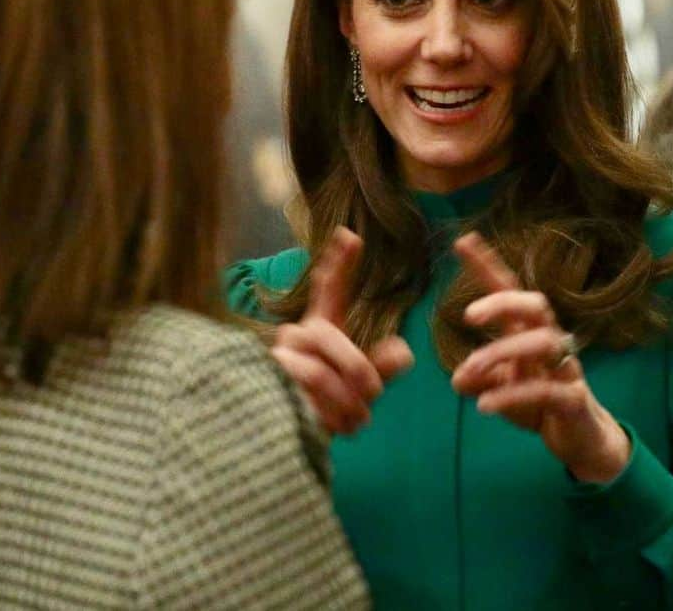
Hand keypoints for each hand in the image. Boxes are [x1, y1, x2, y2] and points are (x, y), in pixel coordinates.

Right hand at [272, 227, 412, 434]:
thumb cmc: (328, 406)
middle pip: (328, 336)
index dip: (340, 263)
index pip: (330, 290)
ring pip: (317, 371)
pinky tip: (335, 428)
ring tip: (355, 420)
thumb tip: (404, 353)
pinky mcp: (268, 381)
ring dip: (345, 402)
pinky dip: (329, 415)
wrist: (289, 438)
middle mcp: (296, 335)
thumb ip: (381, 366)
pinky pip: (303, 392)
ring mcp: (279, 357)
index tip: (350, 234)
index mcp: (321, 328)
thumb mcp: (361, 386)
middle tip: (373, 396)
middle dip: (358, 370)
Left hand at [450, 232, 630, 482]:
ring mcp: (566, 368)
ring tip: (469, 370)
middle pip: (536, 305)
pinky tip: (484, 405)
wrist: (582, 440)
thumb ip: (479, 379)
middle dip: (504, 303)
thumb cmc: (540, 404)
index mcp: (528, 332)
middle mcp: (550, 342)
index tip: (463, 240)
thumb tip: (457, 378)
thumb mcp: (502, 389)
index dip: (487, 265)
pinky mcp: (574, 399)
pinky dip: (512, 395)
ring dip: (501, 353)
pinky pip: (546, 391)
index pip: (509, 290)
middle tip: (468, 316)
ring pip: (543, 343)